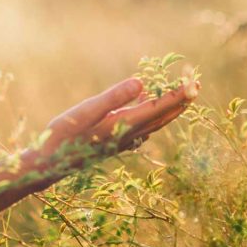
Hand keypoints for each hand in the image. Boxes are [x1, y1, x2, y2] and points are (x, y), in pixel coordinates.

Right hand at [26, 77, 196, 180]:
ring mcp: (122, 140)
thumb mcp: (87, 111)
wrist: (50, 164)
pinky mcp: (115, 142)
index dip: (178, 94)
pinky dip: (153, 115)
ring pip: (154, 122)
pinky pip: (143, 127)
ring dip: (169, 108)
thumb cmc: (64, 135)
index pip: (159, 107)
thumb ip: (114, 97)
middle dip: (180, 100)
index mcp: (124, 124)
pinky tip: (149, 108)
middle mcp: (129, 134)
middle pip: (162, 116)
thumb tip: (142, 82)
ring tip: (181, 95)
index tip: (194, 82)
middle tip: (196, 84)